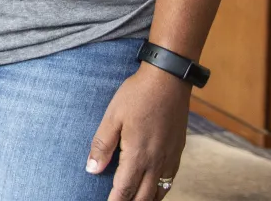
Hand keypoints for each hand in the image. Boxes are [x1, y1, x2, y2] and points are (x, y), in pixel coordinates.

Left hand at [87, 65, 189, 199]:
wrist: (168, 81)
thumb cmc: (137, 96)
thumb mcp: (112, 117)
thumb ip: (102, 145)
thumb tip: (92, 170)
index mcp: (138, 154)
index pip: (125, 189)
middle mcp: (157, 161)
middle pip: (143, 196)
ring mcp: (170, 157)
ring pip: (159, 191)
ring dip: (146, 200)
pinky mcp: (178, 151)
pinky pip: (170, 180)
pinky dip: (160, 190)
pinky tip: (153, 190)